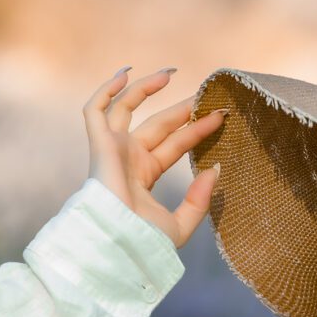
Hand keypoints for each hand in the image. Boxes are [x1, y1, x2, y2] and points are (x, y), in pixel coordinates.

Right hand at [82, 67, 226, 248]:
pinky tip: (126, 73)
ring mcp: (113, 149)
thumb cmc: (145, 240)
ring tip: (172, 74)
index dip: (196, 130)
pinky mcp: (100, 144)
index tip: (221, 117)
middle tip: (206, 96)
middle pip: (158, 124)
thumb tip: (215, 170)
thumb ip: (199, 200)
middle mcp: (129, 159)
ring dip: (146, 88)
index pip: (175, 145)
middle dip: (181, 110)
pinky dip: (107, 89)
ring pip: (127, 108)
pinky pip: (96, 109)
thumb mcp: (181, 223)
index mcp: (146, 176)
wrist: (119, 242)